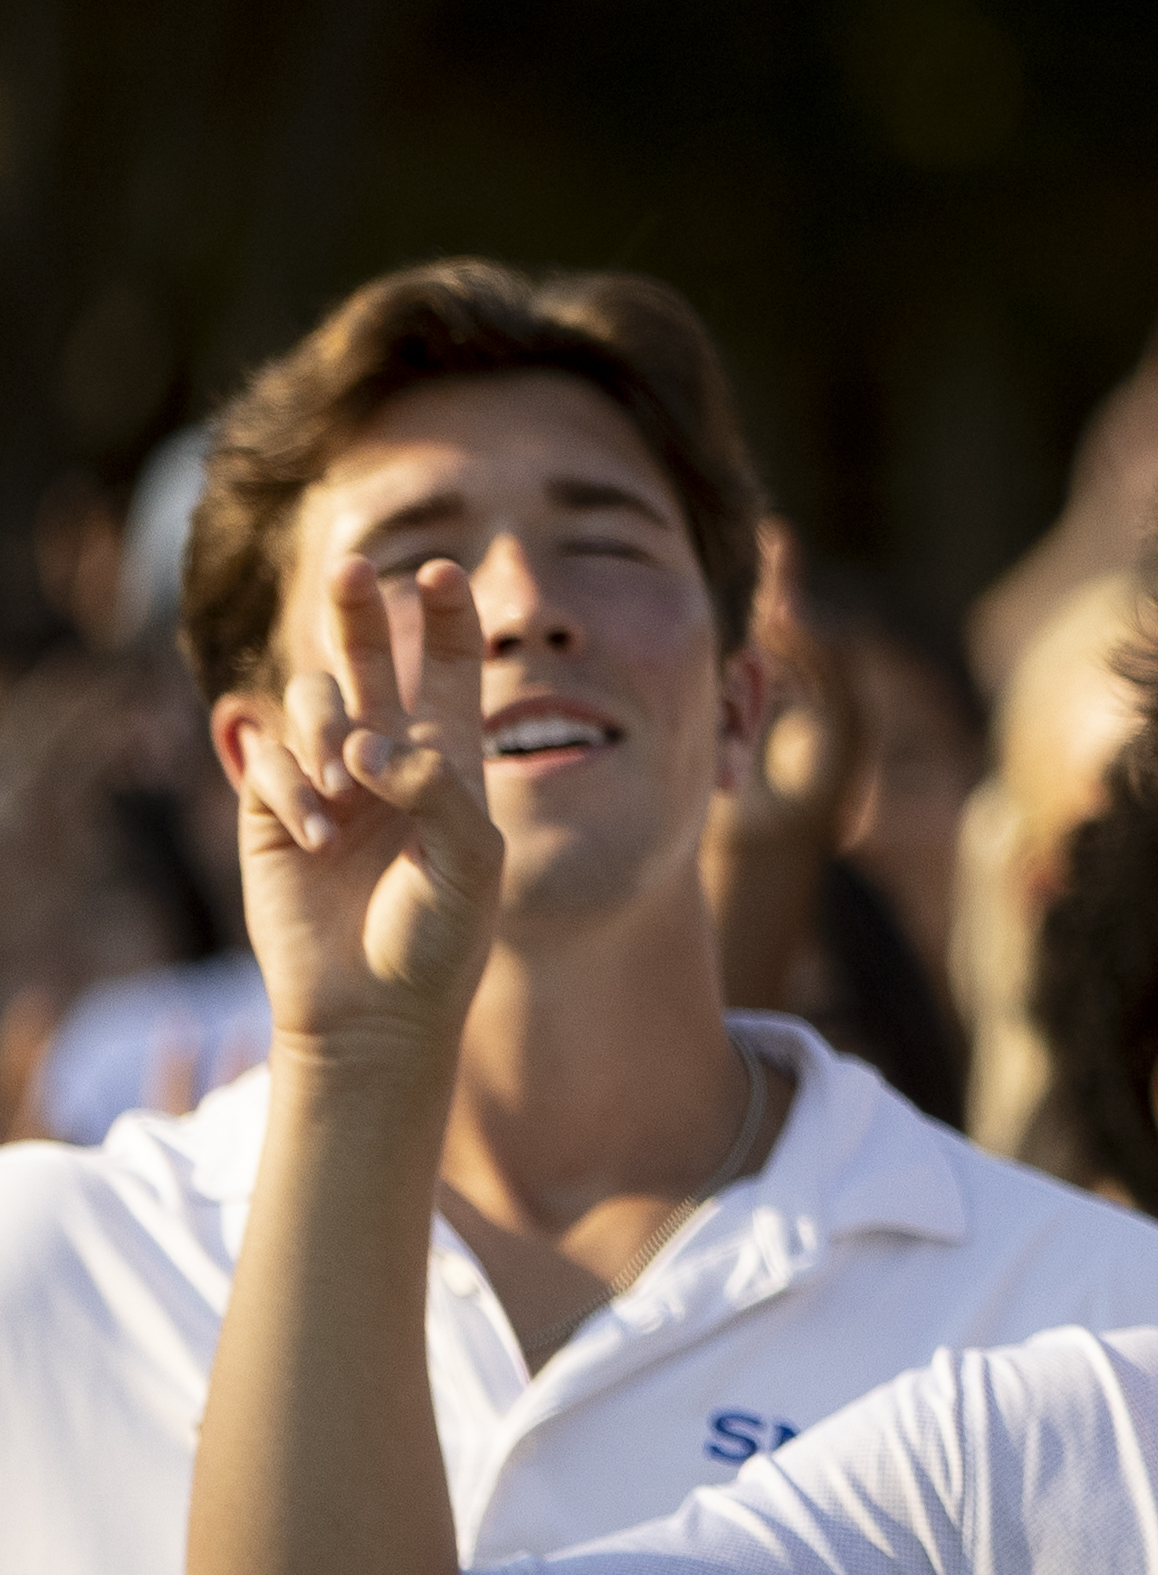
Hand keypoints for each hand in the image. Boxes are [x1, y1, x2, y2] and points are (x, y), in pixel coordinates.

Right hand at [219, 564, 513, 1067]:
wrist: (372, 1007)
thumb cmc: (438, 939)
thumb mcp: (470, 864)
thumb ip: (438, 791)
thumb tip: (369, 744)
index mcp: (449, 762)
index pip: (449, 672)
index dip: (447, 619)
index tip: (445, 570)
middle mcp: (385, 758)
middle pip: (366, 658)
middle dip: (358, 609)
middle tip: (355, 567)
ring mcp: (324, 778)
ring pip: (313, 699)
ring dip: (328, 731)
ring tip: (347, 791)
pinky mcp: (270, 804)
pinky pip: (271, 757)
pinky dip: (293, 791)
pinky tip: (316, 839)